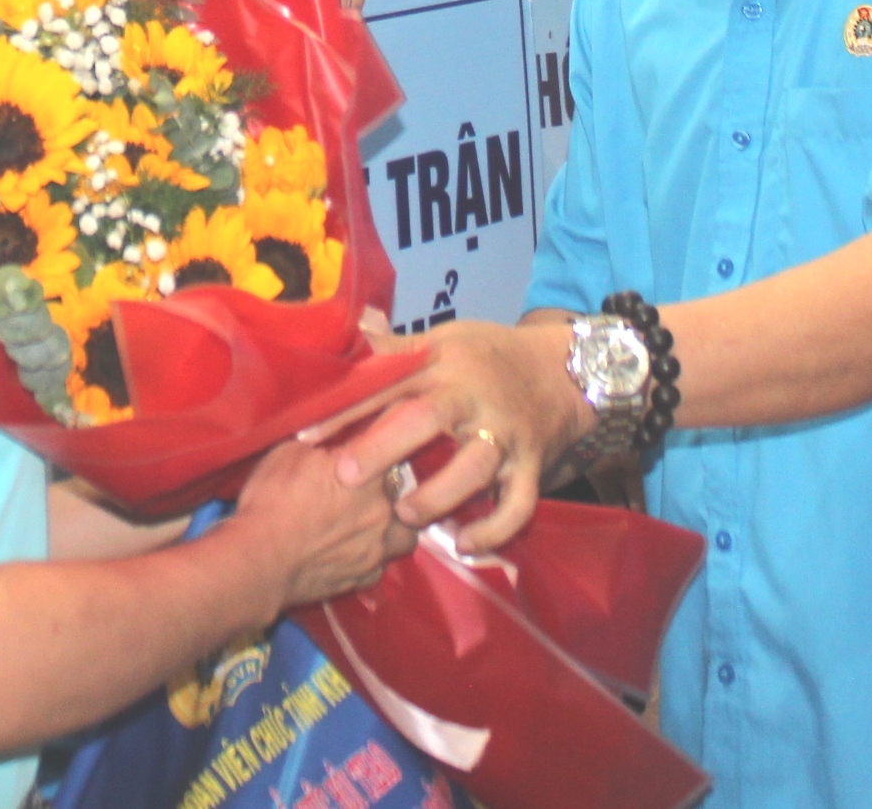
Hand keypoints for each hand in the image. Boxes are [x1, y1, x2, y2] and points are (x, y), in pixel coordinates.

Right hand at [227, 437, 412, 611]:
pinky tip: (351, 550)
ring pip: (405, 535)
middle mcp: (383, 511)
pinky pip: (379, 564)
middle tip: (367, 486)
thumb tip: (330, 445)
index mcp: (372, 474)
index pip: (394, 450)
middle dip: (390, 489)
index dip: (383, 445)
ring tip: (371, 522)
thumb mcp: (290, 453)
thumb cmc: (272, 503)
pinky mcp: (362, 577)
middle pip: (406, 494)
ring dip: (393, 527)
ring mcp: (376, 548)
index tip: (372, 445)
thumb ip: (323, 446)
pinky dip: (369, 556)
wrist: (258, 560)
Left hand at [304, 316, 584, 556]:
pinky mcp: (533, 465)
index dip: (347, 407)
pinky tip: (463, 545)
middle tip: (346, 474)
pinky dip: (494, 528)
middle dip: (385, 446)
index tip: (306, 434)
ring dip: (439, 494)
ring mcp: (507, 433)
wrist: (566, 371)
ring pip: (475, 466)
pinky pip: (518, 503)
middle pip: (428, 418)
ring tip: (407, 515)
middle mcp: (474, 397)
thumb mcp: (445, 340)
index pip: (388, 381)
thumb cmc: (489, 356)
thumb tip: (350, 326)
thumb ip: (396, 347)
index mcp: (445, 363)